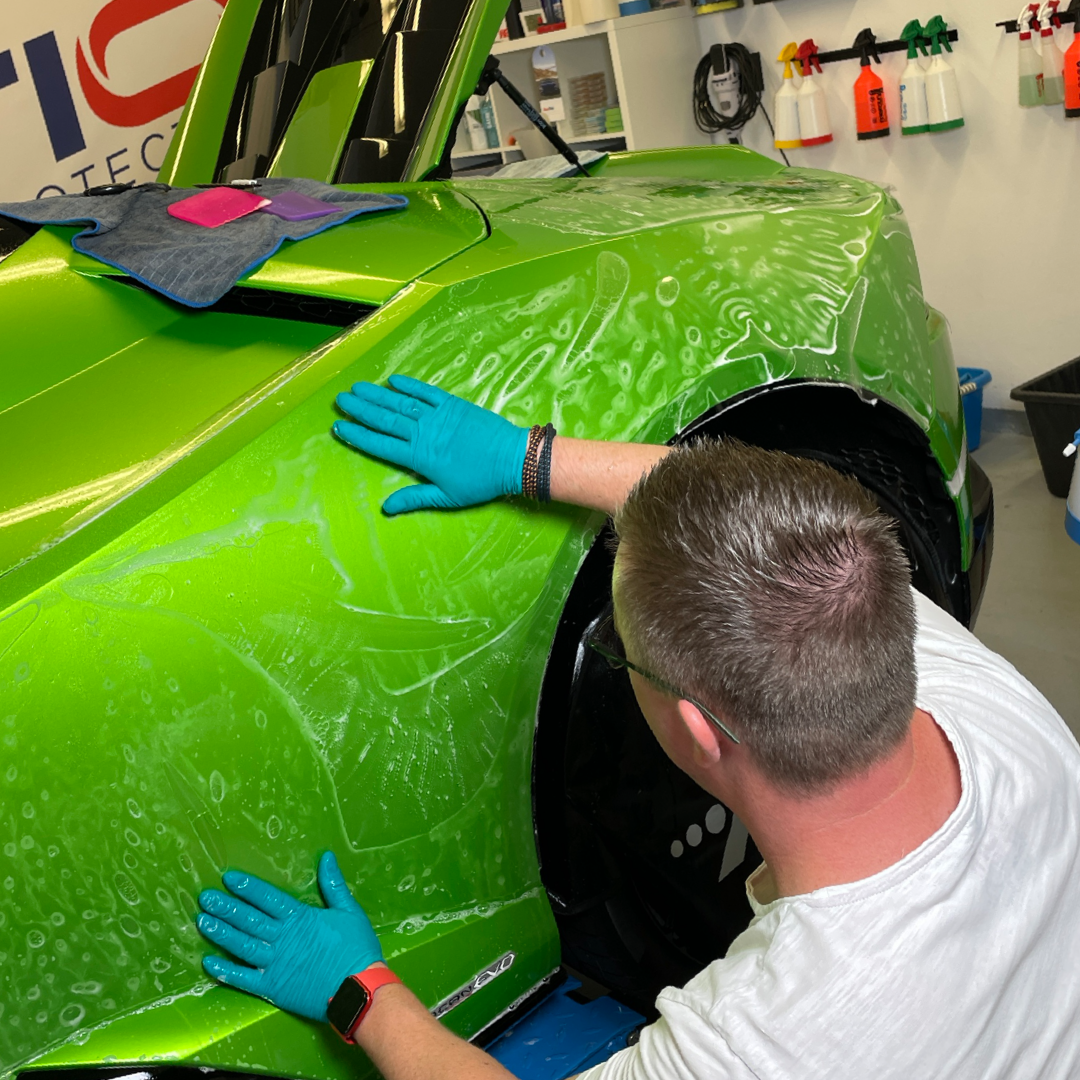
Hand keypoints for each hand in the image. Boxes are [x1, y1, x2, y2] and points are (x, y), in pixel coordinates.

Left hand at [196, 851, 381, 1022]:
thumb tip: (326, 857)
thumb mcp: (349, 910)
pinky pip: (244, 979)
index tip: (228, 878)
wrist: (358, 988)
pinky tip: (209, 963)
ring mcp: (274, 964)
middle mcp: (281, 939)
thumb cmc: (356, 949)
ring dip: (221, 933)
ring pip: (241, 945)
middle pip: (248, 919)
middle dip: (226, 907)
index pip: (267, 897)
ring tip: (202, 921)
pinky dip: (225, 971)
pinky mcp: (272, 988)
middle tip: (205, 897)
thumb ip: (333, 884)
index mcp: (299, 918)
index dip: (247, 887)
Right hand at [333, 374, 529, 514]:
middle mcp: (423, 433)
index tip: (339, 426)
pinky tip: (393, 380)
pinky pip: (426, 392)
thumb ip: (415, 498)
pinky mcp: (453, 404)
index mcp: (419, 457)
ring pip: (401, 403)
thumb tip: (386, 508)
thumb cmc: (480, 482)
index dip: (358, 435)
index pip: (380, 444)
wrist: (511, 458)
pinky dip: (409, 385)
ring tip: (357, 388)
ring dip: (378, 394)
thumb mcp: (447, 497)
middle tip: (340, 400)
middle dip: (361, 409)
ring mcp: (437, 416)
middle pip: (385, 419)